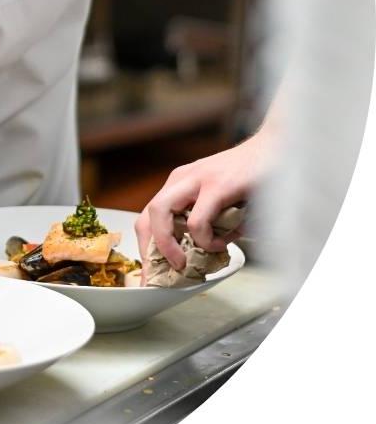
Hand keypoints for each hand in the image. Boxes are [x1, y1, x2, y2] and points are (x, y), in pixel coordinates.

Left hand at [136, 133, 267, 275]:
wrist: (276, 148)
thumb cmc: (250, 177)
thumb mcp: (220, 201)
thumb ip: (209, 224)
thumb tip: (200, 256)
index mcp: (178, 184)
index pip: (149, 217)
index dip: (147, 247)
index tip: (152, 274)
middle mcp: (181, 180)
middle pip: (147, 216)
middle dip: (150, 251)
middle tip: (163, 275)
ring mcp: (197, 180)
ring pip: (161, 213)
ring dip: (168, 245)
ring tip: (184, 263)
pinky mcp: (218, 186)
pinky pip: (197, 220)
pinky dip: (204, 239)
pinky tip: (220, 244)